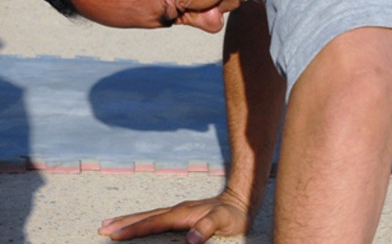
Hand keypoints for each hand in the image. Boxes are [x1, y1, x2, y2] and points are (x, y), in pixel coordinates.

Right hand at [98, 190, 250, 242]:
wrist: (241, 199)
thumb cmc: (234, 214)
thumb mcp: (224, 221)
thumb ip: (208, 227)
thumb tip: (190, 240)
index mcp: (182, 214)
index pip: (153, 223)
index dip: (134, 229)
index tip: (114, 234)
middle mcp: (177, 210)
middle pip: (145, 217)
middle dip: (124, 223)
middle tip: (102, 228)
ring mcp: (178, 211)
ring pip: (149, 216)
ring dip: (129, 220)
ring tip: (110, 224)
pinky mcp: (182, 214)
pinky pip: (156, 218)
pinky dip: (143, 220)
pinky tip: (138, 224)